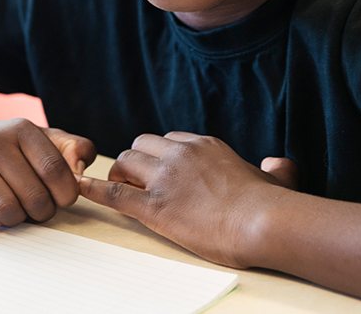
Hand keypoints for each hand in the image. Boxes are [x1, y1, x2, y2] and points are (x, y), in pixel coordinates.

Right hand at [0, 116, 95, 237]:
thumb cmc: (10, 145)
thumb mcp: (46, 137)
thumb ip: (74, 148)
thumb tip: (80, 170)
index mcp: (21, 129)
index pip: (54, 169)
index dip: (65, 193)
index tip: (63, 198)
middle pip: (33, 195)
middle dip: (43, 211)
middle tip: (39, 207)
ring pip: (5, 210)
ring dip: (16, 220)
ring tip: (16, 209)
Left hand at [78, 132, 296, 268]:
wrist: (261, 221)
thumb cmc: (270, 205)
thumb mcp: (273, 178)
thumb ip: (275, 168)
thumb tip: (279, 163)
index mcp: (203, 145)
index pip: (169, 139)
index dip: (160, 155)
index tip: (159, 169)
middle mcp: (180, 153)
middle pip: (142, 144)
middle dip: (135, 160)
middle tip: (135, 179)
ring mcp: (165, 177)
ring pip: (126, 162)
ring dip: (120, 174)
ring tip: (120, 188)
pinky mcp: (154, 205)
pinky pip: (114, 191)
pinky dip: (95, 188)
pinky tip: (81, 189)